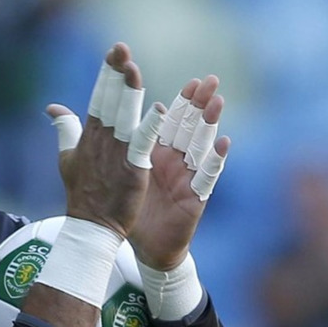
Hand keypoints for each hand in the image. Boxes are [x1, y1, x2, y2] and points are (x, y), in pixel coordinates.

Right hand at [47, 43, 157, 236]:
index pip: (99, 97)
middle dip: (116, 74)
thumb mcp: (68, 157)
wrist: (91, 225)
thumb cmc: (82, 192)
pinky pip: (141, 144)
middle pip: (110, 101)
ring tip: (134, 69)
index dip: (107, 74)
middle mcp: (102, 140)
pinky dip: (148, 128)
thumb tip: (52, 107)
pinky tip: (159, 110)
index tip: (114, 51)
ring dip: (129, 93)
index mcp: (90, 135)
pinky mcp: (132, 169)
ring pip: (124, 117)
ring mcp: (116, 154)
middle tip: (122, 48)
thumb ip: (65, 129)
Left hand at [128, 76, 230, 270]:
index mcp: (157, 154)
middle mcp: (176, 162)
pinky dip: (215, 160)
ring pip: (201, 146)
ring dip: (209, 124)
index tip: (192, 80)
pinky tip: (223, 143)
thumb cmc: (130, 208)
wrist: (142, 246)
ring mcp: (187, 179)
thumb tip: (104, 115)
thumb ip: (113, 144)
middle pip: (191, 128)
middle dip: (201, 105)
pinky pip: (206, 177)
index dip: (182, 102)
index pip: (171, 122)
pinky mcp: (194, 198)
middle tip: (212, 80)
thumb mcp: (119, 172)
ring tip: (217, 102)